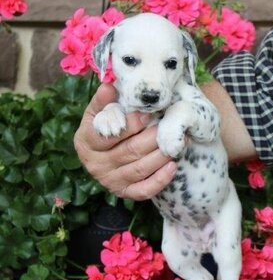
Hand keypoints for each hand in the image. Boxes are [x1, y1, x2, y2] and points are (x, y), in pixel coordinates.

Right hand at [74, 84, 177, 199]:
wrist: (100, 156)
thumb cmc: (102, 130)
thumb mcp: (97, 114)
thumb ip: (103, 102)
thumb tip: (109, 87)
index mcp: (86, 142)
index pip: (110, 134)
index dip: (131, 124)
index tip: (148, 114)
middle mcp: (96, 165)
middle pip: (129, 151)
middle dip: (152, 137)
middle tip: (170, 125)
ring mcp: (110, 181)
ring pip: (140, 169)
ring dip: (161, 155)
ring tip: (179, 141)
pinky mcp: (124, 192)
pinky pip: (143, 190)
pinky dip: (160, 180)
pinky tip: (173, 166)